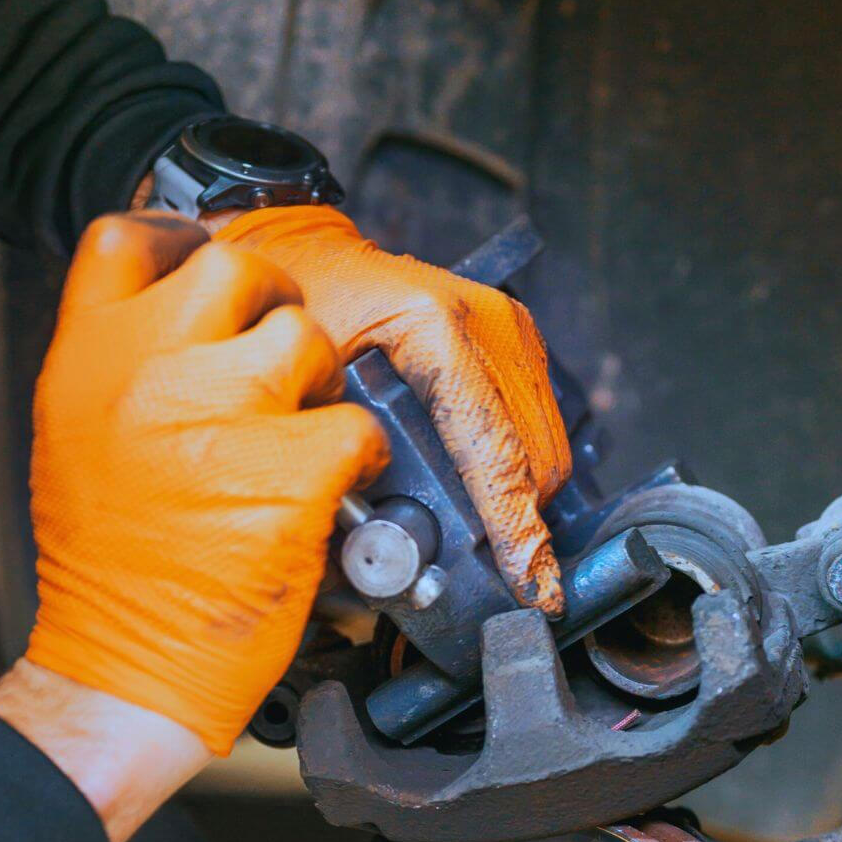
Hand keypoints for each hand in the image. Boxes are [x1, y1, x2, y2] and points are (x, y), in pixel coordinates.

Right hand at [24, 213, 387, 756]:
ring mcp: (223, 420)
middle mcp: (150, 373)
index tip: (207, 277)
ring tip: (302, 438)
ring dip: (320, 384)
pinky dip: (358, 459)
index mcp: (86, 359)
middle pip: (237, 270)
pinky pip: (355, 428)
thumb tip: (182, 325)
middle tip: (281, 364)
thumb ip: (123, 370)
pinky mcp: (289, 476)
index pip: (129, 239)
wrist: (124, 670)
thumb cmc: (108, 573)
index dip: (181, 247)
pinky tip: (334, 491)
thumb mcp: (77, 444)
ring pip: (307, 340)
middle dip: (272, 310)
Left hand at [212, 206, 570, 616]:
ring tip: (475, 536)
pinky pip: (539, 430)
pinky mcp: (519, 343)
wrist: (307, 256)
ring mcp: (511, 331)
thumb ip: (339, 466)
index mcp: (436, 329)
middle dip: (513, 525)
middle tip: (478, 571)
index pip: (494, 451)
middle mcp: (488, 323)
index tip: (533, 585)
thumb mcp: (304, 391)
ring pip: (546, 453)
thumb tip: (371, 557)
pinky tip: (480, 492)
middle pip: (533, 461)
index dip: (514, 528)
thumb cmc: (295, 317)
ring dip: (518, 503)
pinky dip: (515, 472)